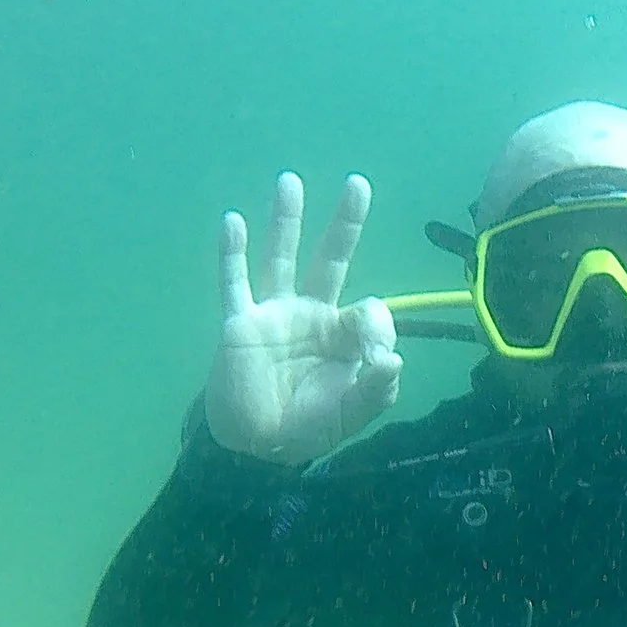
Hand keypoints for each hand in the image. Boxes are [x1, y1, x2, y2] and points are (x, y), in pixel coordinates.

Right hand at [204, 171, 401, 463]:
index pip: (370, 310)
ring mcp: (274, 313)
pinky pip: (234, 282)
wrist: (257, 445)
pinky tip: (233, 221)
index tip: (377, 360)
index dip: (378, 329)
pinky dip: (232, 253)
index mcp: (344, 335)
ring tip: (290, 181)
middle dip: (345, 223)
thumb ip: (376, 389)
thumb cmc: (309, 428)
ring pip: (282, 257)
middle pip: (331, 259)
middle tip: (358, 184)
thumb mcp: (352, 414)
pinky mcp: (240, 323)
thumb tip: (393, 358)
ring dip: (286, 220)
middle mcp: (312, 314)